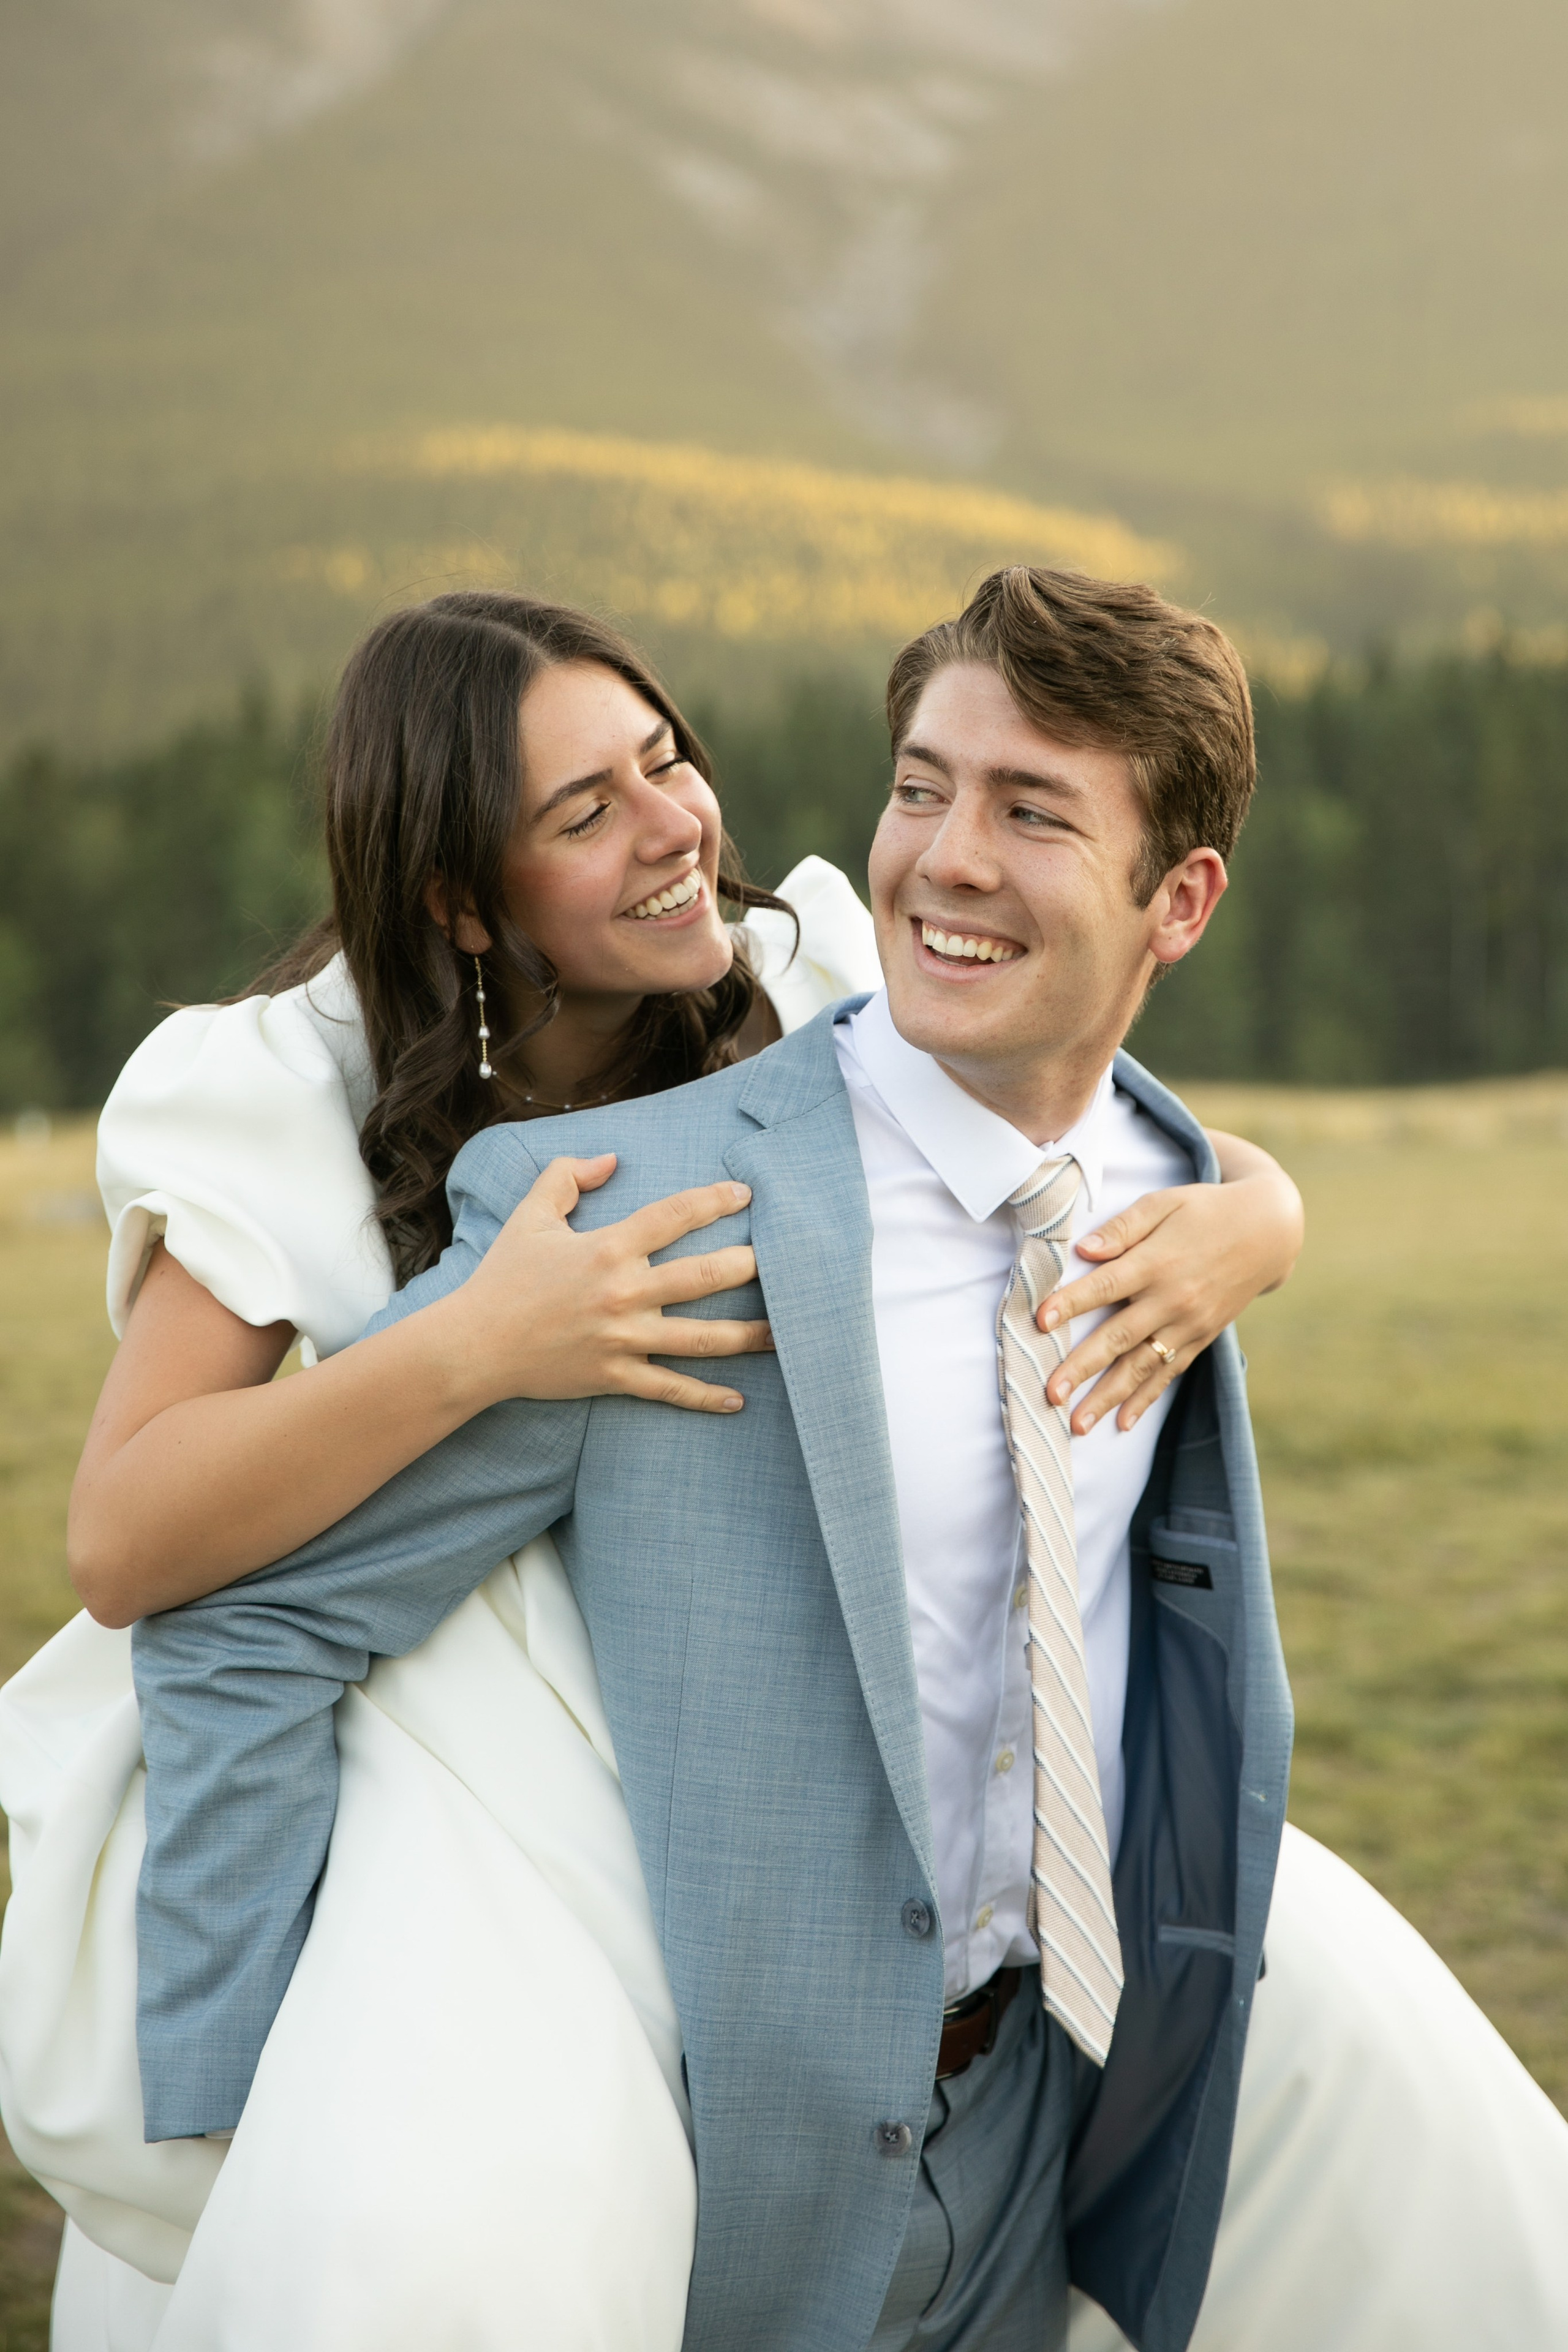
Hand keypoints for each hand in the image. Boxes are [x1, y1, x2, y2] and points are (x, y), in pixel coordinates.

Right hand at [434, 1156, 771, 1415]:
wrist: (473, 1345)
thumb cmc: (502, 1278)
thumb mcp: (529, 1215)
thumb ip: (566, 1176)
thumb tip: (612, 1159)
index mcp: (607, 1248)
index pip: (674, 1216)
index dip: (715, 1201)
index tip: (746, 1195)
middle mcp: (623, 1292)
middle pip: (704, 1276)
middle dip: (748, 1267)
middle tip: (782, 1261)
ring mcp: (623, 1339)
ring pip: (701, 1337)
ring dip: (748, 1335)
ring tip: (786, 1332)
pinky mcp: (616, 1377)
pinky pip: (671, 1389)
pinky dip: (707, 1397)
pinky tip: (739, 1400)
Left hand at [1037, 1155, 1303, 1435]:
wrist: (1268, 1232)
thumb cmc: (1206, 1210)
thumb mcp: (1165, 1203)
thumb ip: (1124, 1227)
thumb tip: (1086, 1249)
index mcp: (1157, 1262)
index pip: (1106, 1286)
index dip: (1072, 1303)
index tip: (1040, 1321)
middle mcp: (1172, 1299)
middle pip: (1119, 1337)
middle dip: (1082, 1367)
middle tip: (1050, 1394)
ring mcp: (1188, 1324)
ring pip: (1142, 1366)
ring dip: (1109, 1397)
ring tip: (1077, 1425)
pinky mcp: (1201, 1338)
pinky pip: (1169, 1373)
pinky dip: (1146, 1399)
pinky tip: (1123, 1422)